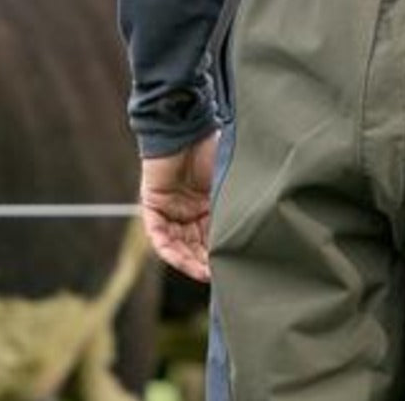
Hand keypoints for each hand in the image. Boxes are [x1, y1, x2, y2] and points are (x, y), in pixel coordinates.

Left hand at [139, 132, 218, 281]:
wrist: (186, 128)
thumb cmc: (213, 148)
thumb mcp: (228, 181)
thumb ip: (233, 204)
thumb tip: (250, 230)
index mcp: (210, 202)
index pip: (213, 235)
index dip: (220, 252)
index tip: (231, 268)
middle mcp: (190, 209)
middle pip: (195, 244)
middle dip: (205, 261)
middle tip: (217, 277)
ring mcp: (171, 209)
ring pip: (178, 244)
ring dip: (188, 260)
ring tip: (203, 273)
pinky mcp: (153, 206)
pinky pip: (159, 235)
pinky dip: (170, 249)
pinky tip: (182, 261)